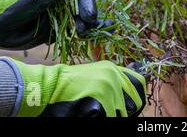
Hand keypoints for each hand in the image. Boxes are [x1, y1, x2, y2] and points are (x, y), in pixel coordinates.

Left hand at [0, 0, 111, 54]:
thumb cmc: (13, 9)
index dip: (87, 3)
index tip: (88, 16)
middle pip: (84, 6)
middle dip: (87, 16)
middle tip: (84, 27)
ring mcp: (60, 14)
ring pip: (82, 18)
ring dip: (87, 25)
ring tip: (82, 33)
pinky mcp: (58, 28)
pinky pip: (75, 30)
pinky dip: (88, 32)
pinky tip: (101, 32)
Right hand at [3, 58, 145, 116]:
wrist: (48, 87)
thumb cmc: (67, 86)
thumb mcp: (93, 76)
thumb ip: (111, 81)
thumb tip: (129, 98)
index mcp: (113, 69)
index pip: (139, 84)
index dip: (136, 98)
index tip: (130, 107)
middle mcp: (114, 76)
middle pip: (134, 102)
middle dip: (125, 111)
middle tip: (110, 111)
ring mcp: (109, 88)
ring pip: (122, 112)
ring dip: (112, 114)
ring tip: (97, 111)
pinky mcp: (103, 101)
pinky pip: (112, 116)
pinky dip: (104, 116)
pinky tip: (91, 114)